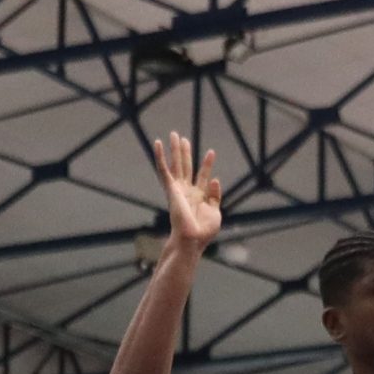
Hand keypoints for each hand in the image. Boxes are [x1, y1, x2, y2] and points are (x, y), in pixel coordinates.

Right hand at [153, 132, 221, 249]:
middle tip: (183, 138)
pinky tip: (158, 143)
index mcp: (198, 197)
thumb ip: (215, 195)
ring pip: (175, 165)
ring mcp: (178, 189)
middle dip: (185, 153)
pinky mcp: (170, 189)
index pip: (202, 176)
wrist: (192, 239)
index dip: (207, 164)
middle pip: (186, 167)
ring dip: (175, 150)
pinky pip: (163, 169)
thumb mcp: (215, 212)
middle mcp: (187, 191)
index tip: (211, 152)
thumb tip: (214, 178)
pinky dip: (160, 156)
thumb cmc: (203, 231)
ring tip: (174, 134)